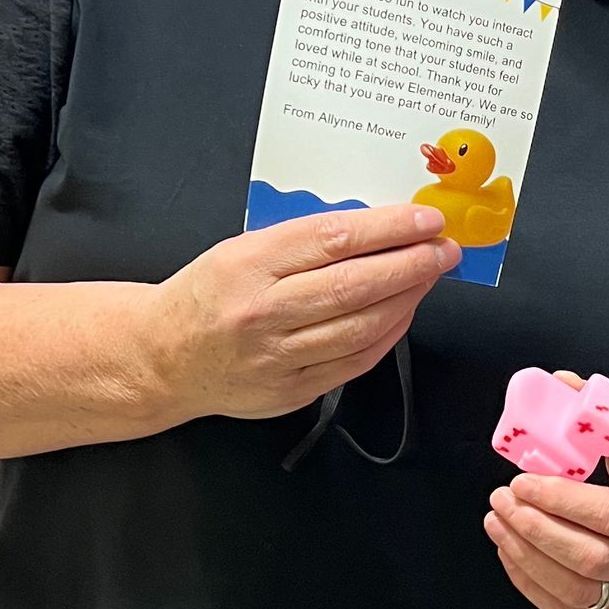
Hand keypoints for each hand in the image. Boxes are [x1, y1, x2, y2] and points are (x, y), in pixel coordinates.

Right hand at [144, 205, 457, 423]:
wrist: (164, 358)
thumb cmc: (208, 294)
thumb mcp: (241, 249)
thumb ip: (302, 241)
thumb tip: (377, 228)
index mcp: (247, 264)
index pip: (332, 238)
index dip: (388, 227)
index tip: (425, 218)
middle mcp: (262, 312)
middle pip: (354, 285)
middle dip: (411, 263)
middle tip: (445, 248)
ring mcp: (277, 357)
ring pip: (361, 326)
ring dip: (407, 298)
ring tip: (430, 274)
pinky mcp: (292, 390)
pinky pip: (354, 360)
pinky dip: (388, 333)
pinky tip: (404, 311)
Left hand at [485, 379, 608, 608]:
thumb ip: (605, 416)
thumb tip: (561, 383)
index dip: (561, 501)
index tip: (523, 481)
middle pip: (588, 558)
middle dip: (535, 528)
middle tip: (502, 498)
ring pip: (573, 589)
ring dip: (525, 555)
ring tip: (497, 520)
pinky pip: (565, 608)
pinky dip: (529, 582)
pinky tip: (509, 549)